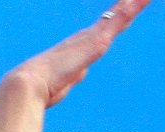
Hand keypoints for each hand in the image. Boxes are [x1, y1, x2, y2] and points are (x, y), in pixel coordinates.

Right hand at [5, 0, 148, 108]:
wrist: (29, 85)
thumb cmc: (37, 90)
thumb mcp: (54, 87)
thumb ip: (62, 83)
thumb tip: (59, 87)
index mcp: (76, 47)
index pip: (100, 31)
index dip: (112, 21)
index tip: (121, 11)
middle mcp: (85, 38)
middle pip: (112, 19)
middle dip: (125, 7)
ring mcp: (93, 37)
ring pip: (120, 15)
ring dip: (134, 3)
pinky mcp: (99, 40)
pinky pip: (122, 18)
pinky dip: (135, 7)